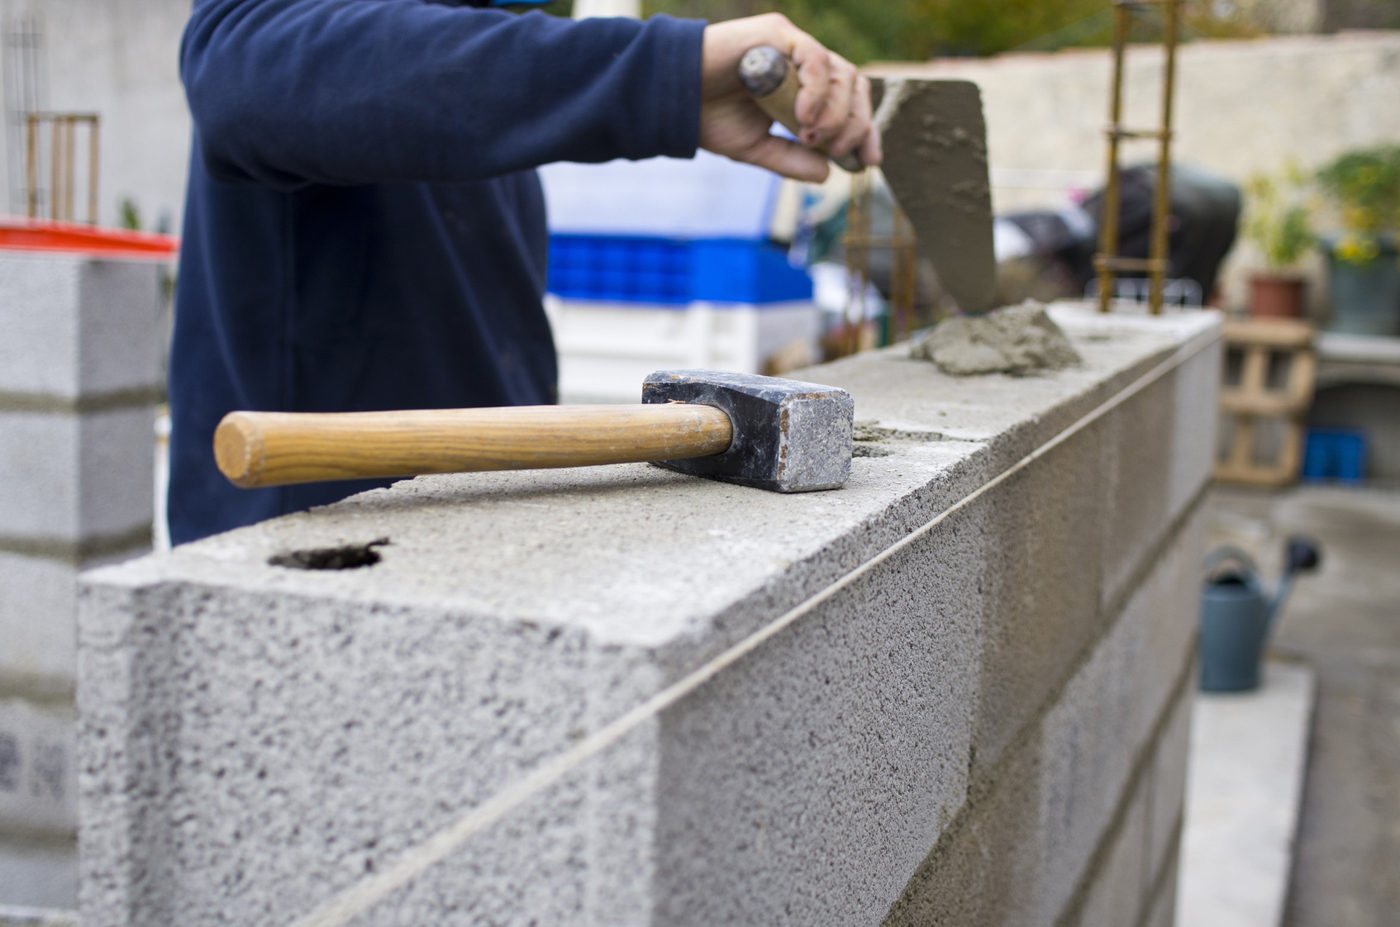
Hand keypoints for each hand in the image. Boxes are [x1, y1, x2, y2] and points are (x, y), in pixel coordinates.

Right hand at [699, 13, 881, 182]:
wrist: (672, 98)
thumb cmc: (709, 117)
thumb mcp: (758, 148)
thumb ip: (792, 159)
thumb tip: (827, 174)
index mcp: (803, 88)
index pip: (849, 102)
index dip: (864, 129)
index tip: (869, 160)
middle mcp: (803, 64)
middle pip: (853, 86)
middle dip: (856, 123)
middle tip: (840, 152)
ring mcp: (793, 46)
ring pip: (841, 73)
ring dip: (837, 112)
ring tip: (815, 138)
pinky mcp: (778, 33)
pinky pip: (815, 58)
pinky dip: (818, 91)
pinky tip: (805, 118)